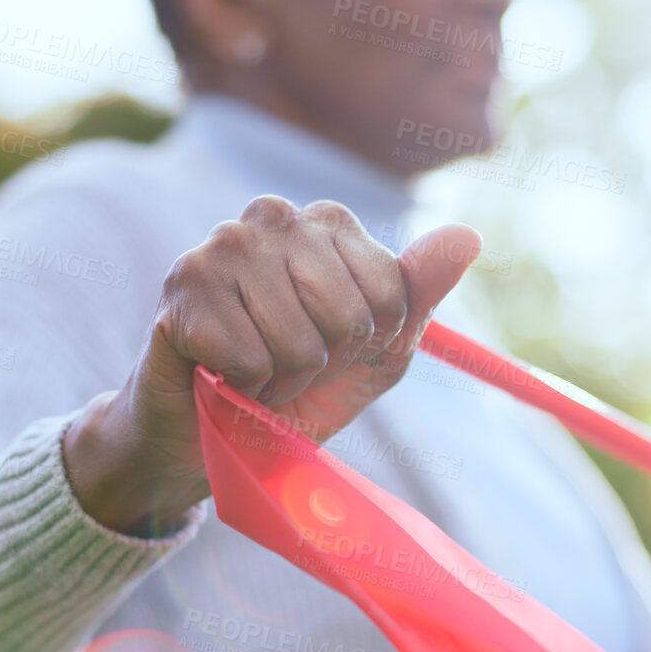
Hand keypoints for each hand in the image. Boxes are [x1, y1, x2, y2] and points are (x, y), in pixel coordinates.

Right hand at [63, 196, 480, 533]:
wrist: (213, 435)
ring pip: (299, 343)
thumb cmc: (297, 385)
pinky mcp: (182, 288)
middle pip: (349, 318)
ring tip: (252, 370)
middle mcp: (273, 216)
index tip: (332, 348)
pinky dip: (241, 387)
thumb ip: (418, 293)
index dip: (368, 343)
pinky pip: (250, 360)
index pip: (392, 295)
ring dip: (281, 380)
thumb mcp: (377, 348)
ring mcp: (222, 246)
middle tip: (287, 363)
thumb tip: (468, 236)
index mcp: (327, 221)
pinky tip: (218, 373)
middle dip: (324, 363)